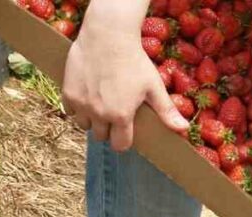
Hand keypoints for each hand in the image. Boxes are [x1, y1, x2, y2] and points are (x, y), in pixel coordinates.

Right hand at [62, 14, 187, 150]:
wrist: (108, 36)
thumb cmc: (135, 61)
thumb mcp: (154, 87)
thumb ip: (166, 111)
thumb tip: (183, 129)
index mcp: (121, 116)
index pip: (120, 145)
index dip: (124, 140)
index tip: (126, 131)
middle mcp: (99, 114)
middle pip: (101, 136)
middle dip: (108, 129)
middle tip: (113, 113)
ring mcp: (82, 104)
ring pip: (84, 125)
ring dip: (91, 120)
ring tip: (99, 105)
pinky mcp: (68, 93)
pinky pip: (70, 111)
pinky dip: (77, 107)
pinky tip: (87, 95)